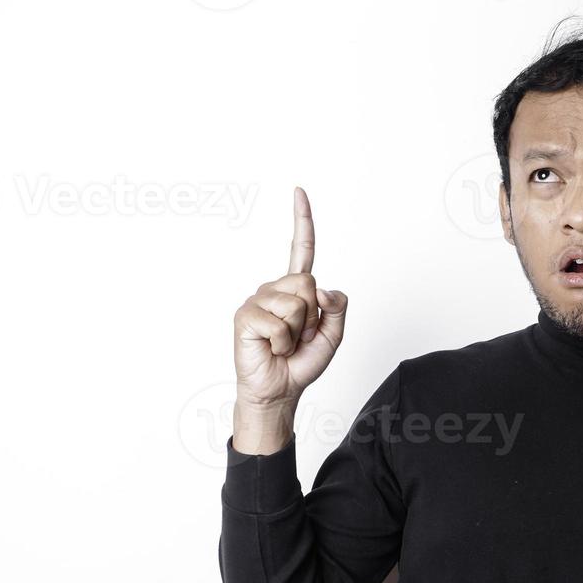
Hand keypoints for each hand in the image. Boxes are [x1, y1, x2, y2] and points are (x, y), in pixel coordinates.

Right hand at [232, 186, 346, 409]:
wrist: (280, 390)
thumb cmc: (301, 362)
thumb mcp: (333, 335)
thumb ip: (337, 308)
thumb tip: (323, 290)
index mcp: (295, 289)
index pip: (301, 250)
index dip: (302, 221)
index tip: (299, 192)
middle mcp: (274, 289)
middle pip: (307, 283)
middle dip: (311, 316)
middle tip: (299, 336)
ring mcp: (257, 300)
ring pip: (295, 303)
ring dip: (297, 332)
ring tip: (284, 344)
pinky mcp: (245, 316)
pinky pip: (278, 322)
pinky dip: (283, 342)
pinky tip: (272, 348)